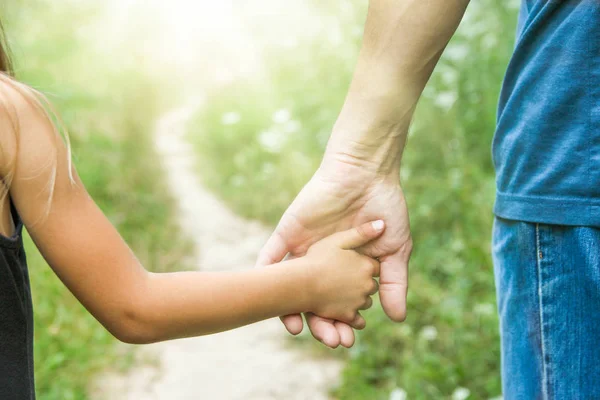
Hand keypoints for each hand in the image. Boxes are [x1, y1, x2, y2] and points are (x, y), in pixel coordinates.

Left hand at [257, 161, 411, 347]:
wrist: (366, 174)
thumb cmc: (384, 209)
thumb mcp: (393, 250)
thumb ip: (393, 283)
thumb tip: (398, 318)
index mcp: (344, 271)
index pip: (339, 305)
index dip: (342, 324)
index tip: (347, 340)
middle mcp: (321, 264)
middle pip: (314, 302)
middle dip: (320, 324)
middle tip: (329, 340)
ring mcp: (303, 250)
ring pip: (290, 286)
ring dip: (290, 309)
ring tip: (297, 329)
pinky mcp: (288, 234)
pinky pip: (270, 257)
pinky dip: (266, 276)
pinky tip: (268, 297)